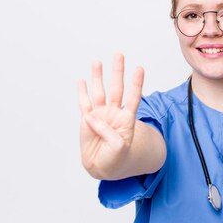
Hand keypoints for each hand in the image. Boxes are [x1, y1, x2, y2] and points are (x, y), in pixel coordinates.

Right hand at [77, 54, 144, 178]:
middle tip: (119, 55)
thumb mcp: (119, 147)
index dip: (136, 84)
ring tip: (98, 62)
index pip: (133, 98)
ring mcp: (101, 115)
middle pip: (117, 88)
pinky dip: (82, 92)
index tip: (139, 69)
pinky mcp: (87, 120)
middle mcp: (114, 113)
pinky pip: (84, 103)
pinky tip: (82, 81)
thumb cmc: (115, 158)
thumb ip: (108, 131)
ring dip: (99, 77)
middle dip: (118, 72)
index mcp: (126, 120)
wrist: (102, 166)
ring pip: (100, 92)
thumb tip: (91, 117)